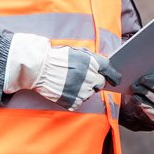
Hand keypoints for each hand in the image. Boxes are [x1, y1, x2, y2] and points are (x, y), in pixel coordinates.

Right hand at [7, 34, 122, 109]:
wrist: (39, 69)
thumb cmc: (56, 58)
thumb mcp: (76, 52)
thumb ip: (92, 59)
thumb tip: (104, 66)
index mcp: (91, 62)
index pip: (110, 70)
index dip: (114, 76)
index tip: (115, 80)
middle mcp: (89, 77)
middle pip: (100, 84)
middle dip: (95, 82)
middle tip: (83, 79)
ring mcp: (81, 90)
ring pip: (90, 93)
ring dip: (84, 90)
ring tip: (70, 83)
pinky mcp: (73, 101)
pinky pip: (80, 102)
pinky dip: (75, 98)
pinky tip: (66, 90)